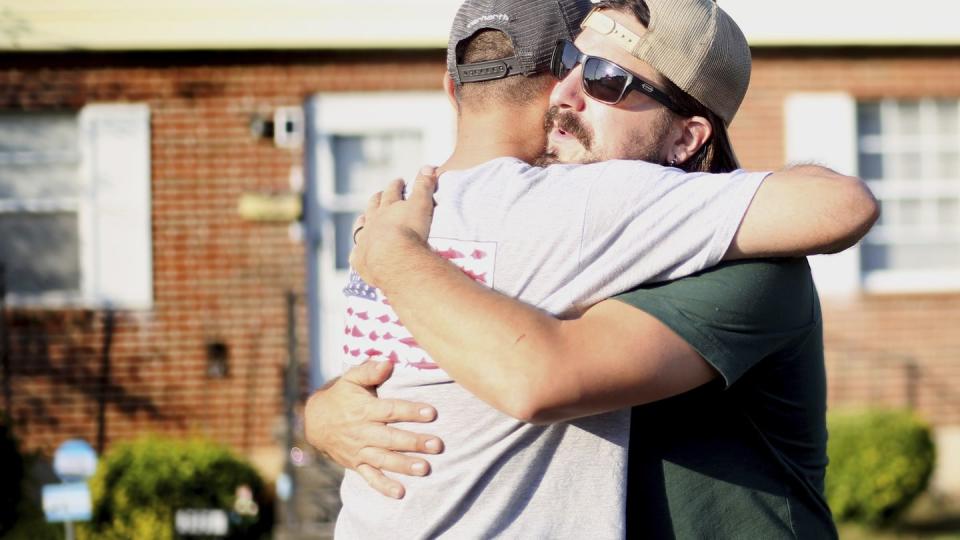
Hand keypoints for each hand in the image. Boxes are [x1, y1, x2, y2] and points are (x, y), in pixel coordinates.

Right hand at [304, 360, 443, 498]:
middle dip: (414, 442)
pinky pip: (370, 477)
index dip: (410, 411)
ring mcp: (358, 450)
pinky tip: (400, 493)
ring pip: (383, 459)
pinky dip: (383, 486)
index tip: (431, 412)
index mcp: (364, 410)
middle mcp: (362, 431)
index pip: (390, 410)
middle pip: (391, 438)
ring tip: (424, 468)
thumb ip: (369, 370)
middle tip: (436, 445)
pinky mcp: (356, 464)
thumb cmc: (340, 396)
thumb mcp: (351, 378)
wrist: (315, 421)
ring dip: (404, 465)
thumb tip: (388, 363)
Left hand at [350, 166, 438, 286]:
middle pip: (374, 206)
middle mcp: (373, 220)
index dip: (396, 185)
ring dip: (363, 220)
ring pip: (361, 226)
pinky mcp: (360, 259)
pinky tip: (358, 252)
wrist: (393, 258)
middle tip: (380, 194)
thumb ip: (424, 186)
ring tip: (364, 217)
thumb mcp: (421, 204)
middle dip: (378, 198)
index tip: (399, 181)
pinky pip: (356, 254)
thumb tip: (428, 166)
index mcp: (389, 207)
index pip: (393, 191)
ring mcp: (364, 240)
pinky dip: (358, 251)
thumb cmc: (410, 230)